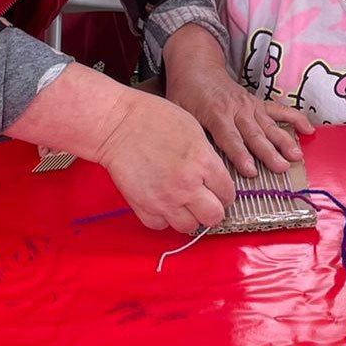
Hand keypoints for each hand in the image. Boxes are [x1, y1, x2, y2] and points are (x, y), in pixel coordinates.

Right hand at [94, 90, 235, 233]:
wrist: (118, 125)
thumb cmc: (152, 119)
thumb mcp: (193, 129)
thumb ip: (207, 156)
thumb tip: (214, 174)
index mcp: (203, 163)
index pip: (228, 193)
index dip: (225, 192)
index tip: (220, 192)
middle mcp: (187, 186)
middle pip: (213, 216)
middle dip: (213, 210)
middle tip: (206, 202)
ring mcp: (165, 199)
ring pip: (189, 227)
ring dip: (189, 217)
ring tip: (184, 205)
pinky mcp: (144, 207)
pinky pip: (161, 226)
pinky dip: (164, 219)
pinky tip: (164, 205)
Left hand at [163, 26, 313, 176]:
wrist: (196, 67)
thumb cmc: (186, 93)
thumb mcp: (179, 112)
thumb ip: (190, 132)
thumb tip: (197, 159)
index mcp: (215, 114)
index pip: (229, 138)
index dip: (240, 155)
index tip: (251, 171)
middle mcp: (236, 109)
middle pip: (254, 134)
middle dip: (268, 152)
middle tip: (281, 168)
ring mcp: (249, 106)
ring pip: (269, 125)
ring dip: (284, 141)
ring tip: (297, 156)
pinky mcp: (257, 103)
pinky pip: (279, 111)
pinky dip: (295, 118)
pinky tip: (309, 129)